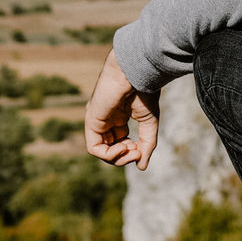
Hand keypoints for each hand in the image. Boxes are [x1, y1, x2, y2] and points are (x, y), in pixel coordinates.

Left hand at [84, 48, 160, 169]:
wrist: (135, 73)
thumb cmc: (143, 91)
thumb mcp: (149, 122)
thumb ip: (146, 145)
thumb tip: (141, 167)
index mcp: (119, 117)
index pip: (121, 143)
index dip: (132, 152)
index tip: (141, 150)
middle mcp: (106, 119)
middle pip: (110, 149)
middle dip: (124, 157)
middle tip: (136, 153)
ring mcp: (98, 120)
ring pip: (101, 151)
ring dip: (117, 158)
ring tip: (130, 150)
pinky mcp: (92, 120)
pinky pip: (94, 147)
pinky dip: (108, 154)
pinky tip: (122, 147)